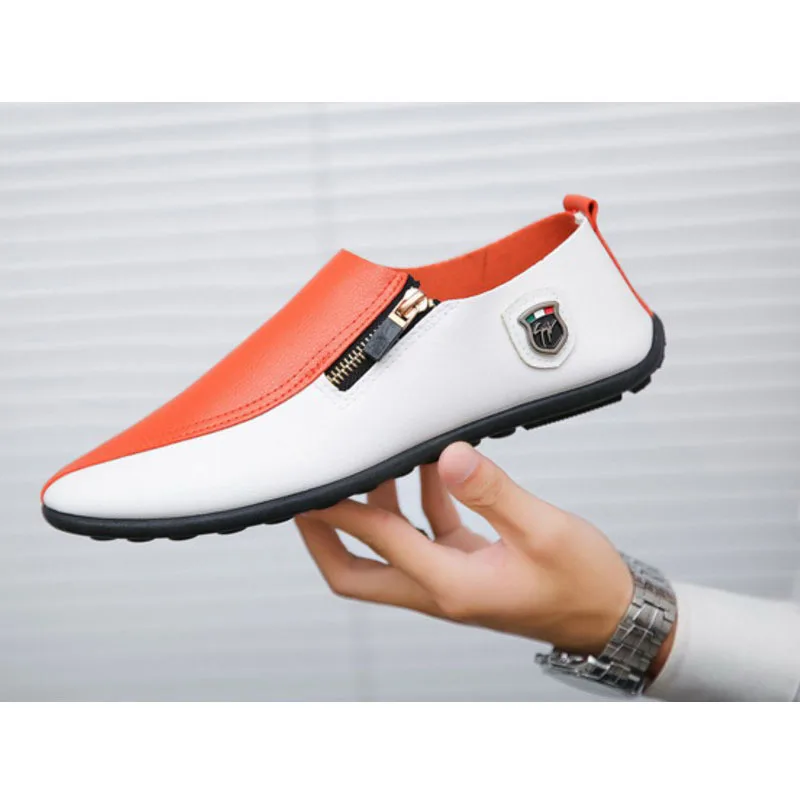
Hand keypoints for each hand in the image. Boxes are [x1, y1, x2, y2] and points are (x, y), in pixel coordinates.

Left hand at [297, 442, 673, 667]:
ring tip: (374, 467)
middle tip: (309, 497)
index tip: (313, 485)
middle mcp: (441, 589)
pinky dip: (418, 506)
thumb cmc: (583, 584)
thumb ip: (492, 492)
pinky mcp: (467, 570)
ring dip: (372, 514)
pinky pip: (426, 538)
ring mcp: (451, 582)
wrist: (611, 618)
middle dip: (325, 537)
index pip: (378, 541)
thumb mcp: (542, 530)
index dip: (340, 511)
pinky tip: (429, 473)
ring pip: (388, 555)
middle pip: (357, 574)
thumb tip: (451, 457)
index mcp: (450, 586)